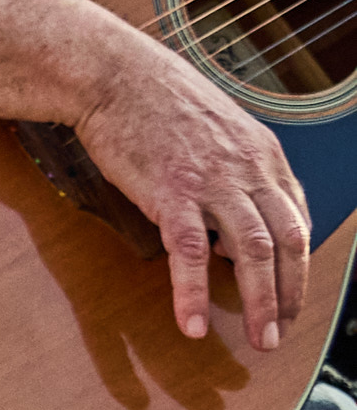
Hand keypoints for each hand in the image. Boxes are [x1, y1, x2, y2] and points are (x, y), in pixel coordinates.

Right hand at [70, 22, 311, 346]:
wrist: (112, 72)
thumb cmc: (153, 97)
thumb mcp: (214, 126)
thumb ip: (233, 168)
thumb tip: (226, 215)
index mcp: (262, 154)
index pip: (297, 218)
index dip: (297, 264)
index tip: (287, 293)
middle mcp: (248, 169)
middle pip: (287, 242)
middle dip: (289, 294)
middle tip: (279, 330)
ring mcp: (212, 181)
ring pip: (253, 252)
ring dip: (260, 301)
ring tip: (259, 338)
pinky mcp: (170, 192)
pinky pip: (189, 252)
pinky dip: (192, 292)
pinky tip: (192, 323)